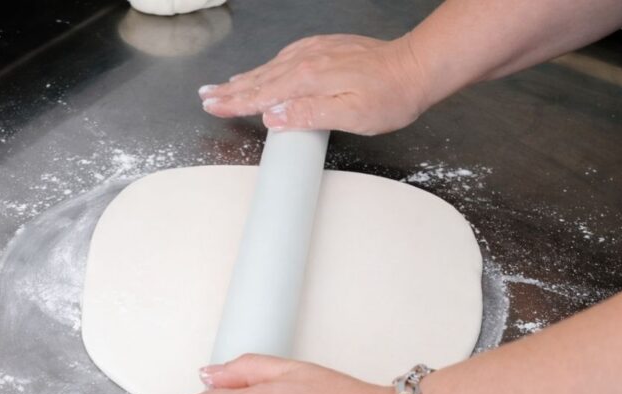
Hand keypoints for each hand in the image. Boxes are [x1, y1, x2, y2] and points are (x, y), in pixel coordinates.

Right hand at [197, 34, 430, 135]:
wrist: (417, 67)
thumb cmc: (389, 96)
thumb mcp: (351, 115)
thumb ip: (308, 115)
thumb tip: (272, 116)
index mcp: (308, 80)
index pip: (261, 95)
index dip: (234, 103)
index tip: (211, 106)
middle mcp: (306, 61)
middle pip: (259, 80)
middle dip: (229, 89)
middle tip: (204, 97)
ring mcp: (315, 52)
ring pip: (270, 68)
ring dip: (244, 79)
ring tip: (223, 86)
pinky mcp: (324, 48)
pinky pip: (285, 59)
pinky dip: (267, 68)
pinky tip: (262, 71)